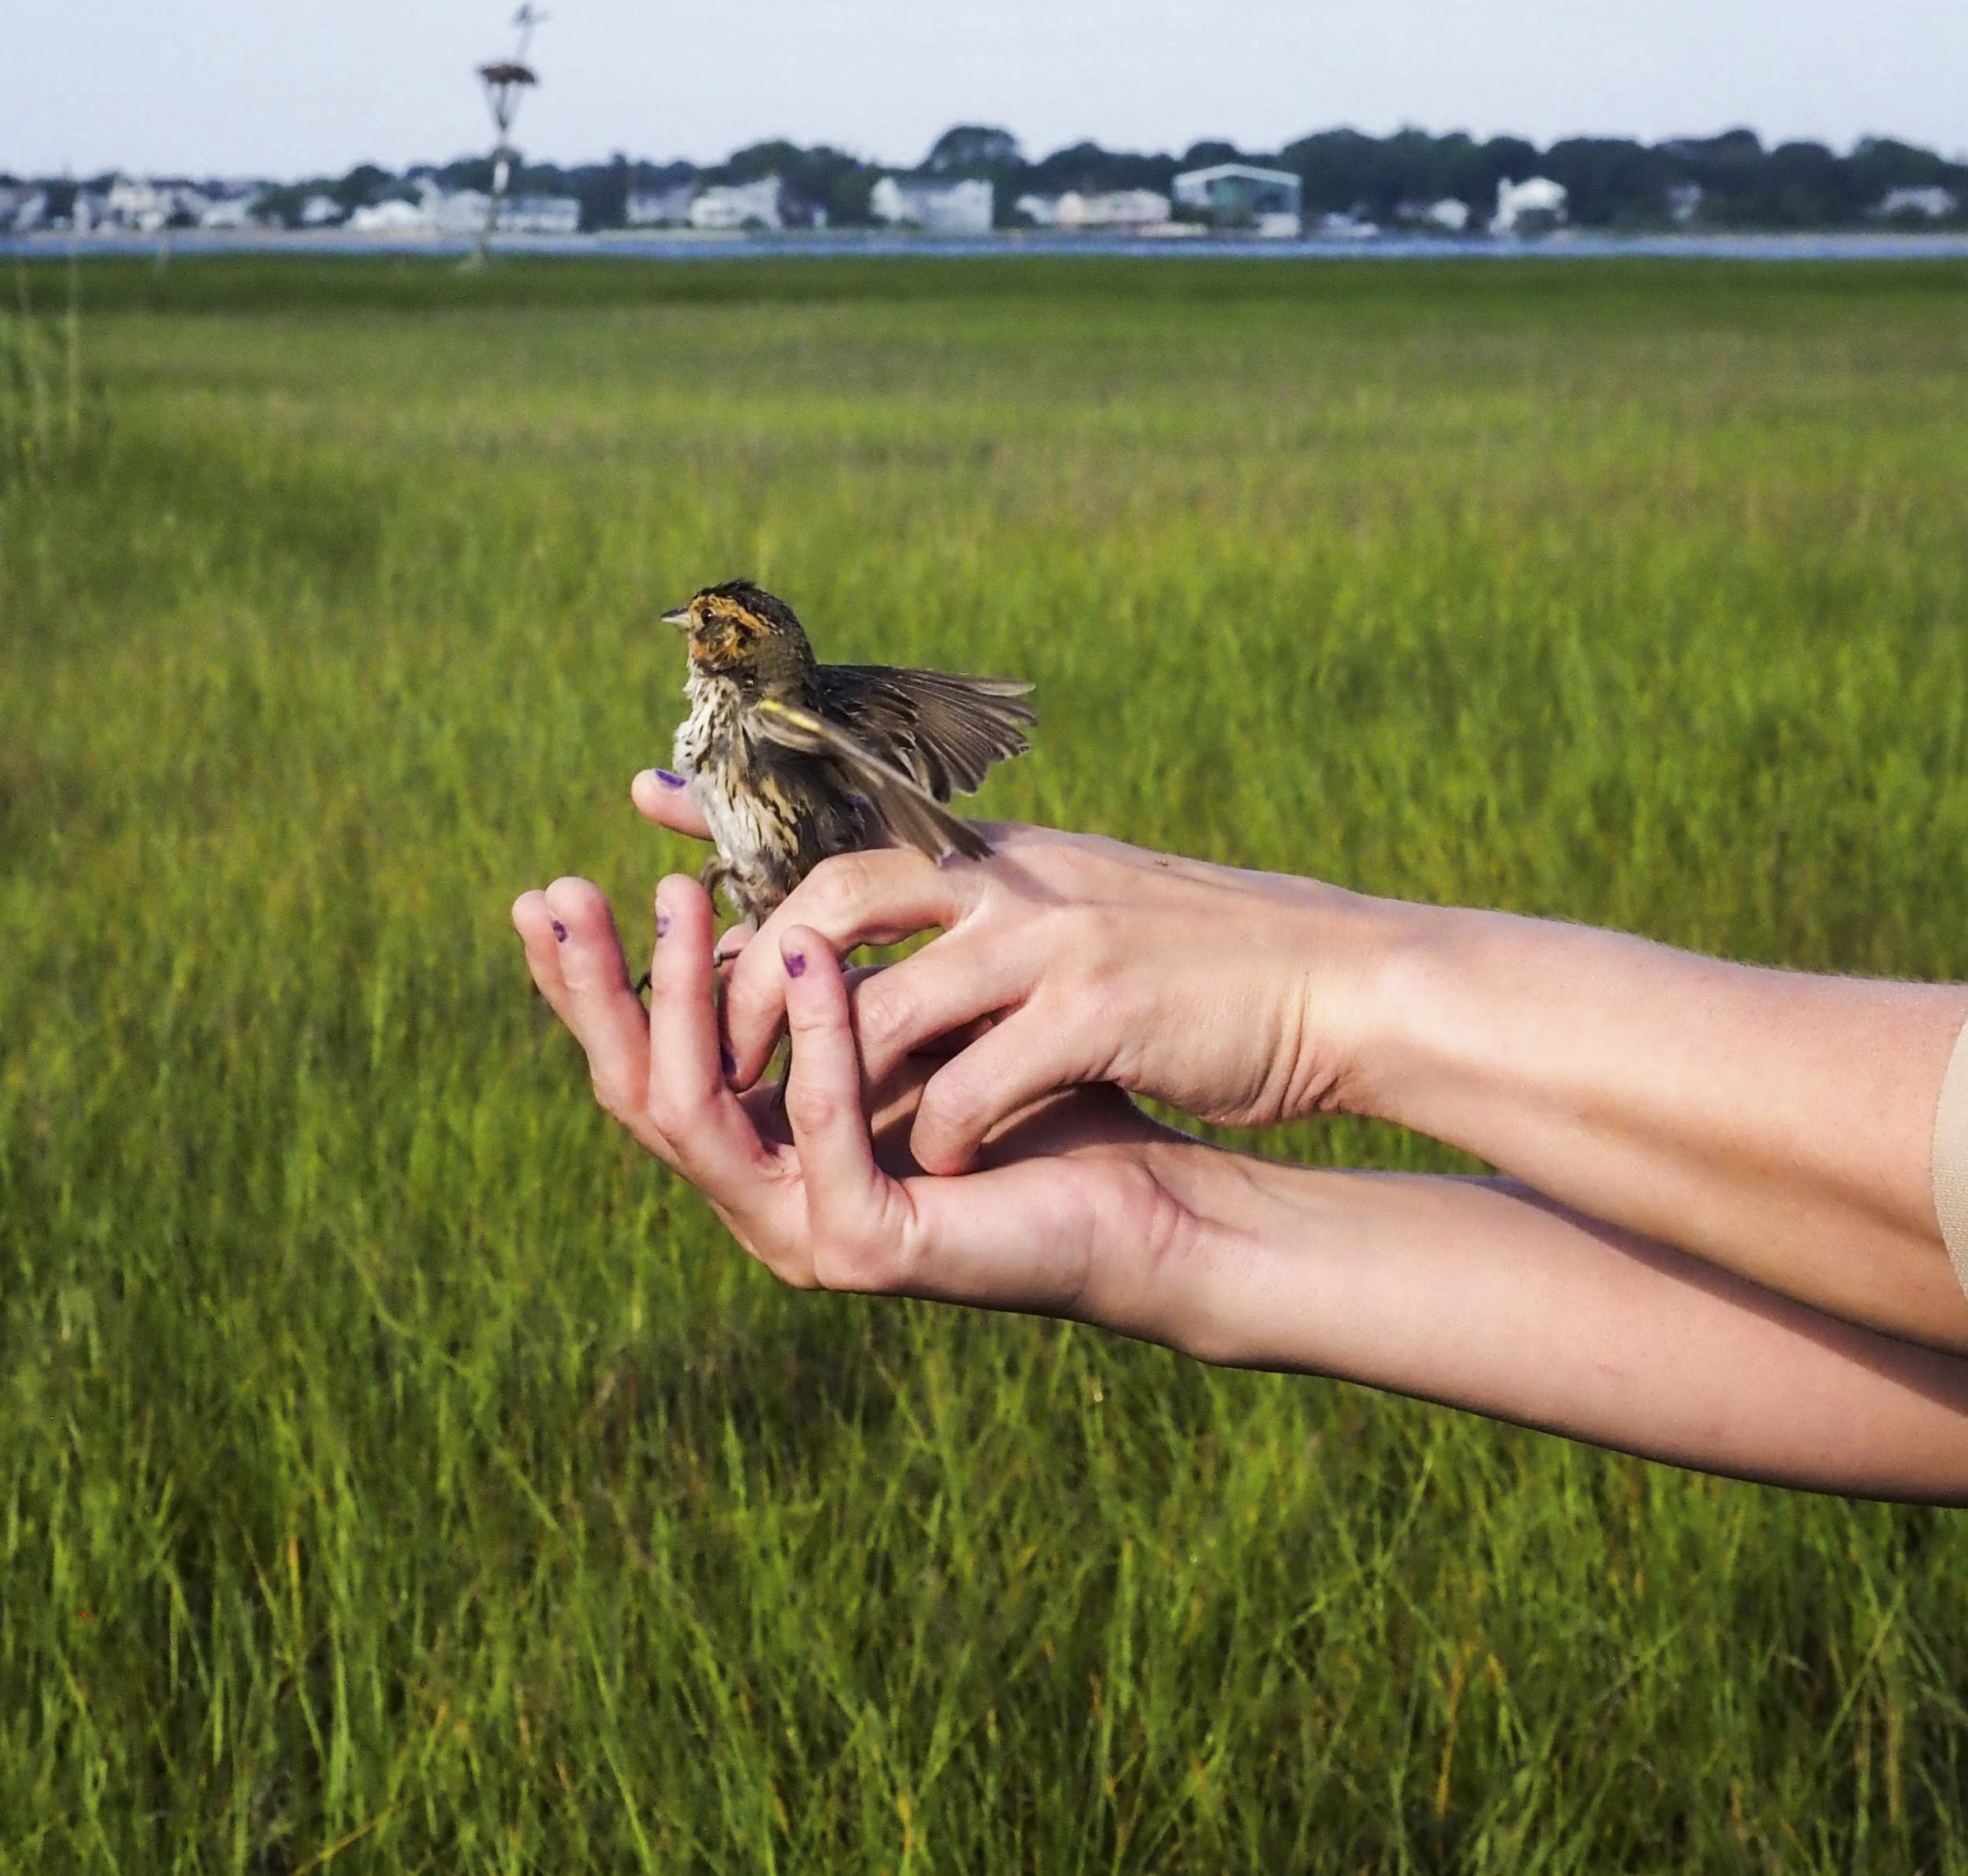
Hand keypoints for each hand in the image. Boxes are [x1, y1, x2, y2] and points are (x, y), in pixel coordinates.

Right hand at [510, 866, 1236, 1340]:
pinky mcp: (867, 1246)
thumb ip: (813, 955)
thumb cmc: (1027, 1092)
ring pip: (701, 1112)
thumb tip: (757, 856)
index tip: (546, 890)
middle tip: (564, 889)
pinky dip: (810, 1039)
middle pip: (637, 1089)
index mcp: (755, 1148)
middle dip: (596, 986)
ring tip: (679, 899)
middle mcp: (759, 1199)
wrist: (1144, 1196)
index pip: (640, 1060)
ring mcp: (802, 1233)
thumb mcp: (897, 998)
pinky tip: (809, 956)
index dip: (582, 983)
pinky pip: (815, 1131)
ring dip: (685, 996)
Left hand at [632, 769, 1386, 1176]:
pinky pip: (980, 1082)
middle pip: (833, 902)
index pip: (839, 827)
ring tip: (809, 1134)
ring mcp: (1052, 942)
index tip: (636, 798)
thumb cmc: (1192, 962)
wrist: (1331, 981)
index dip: (738, 820)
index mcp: (995, 858)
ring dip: (837, 1077)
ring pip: (888, 1003)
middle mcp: (1009, 882)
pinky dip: (943, 1134)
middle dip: (762, 980)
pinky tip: (938, 1169)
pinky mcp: (1100, 1014)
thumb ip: (979, 903)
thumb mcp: (1074, 901)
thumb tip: (893, 915)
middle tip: (720, 1049)